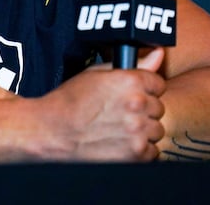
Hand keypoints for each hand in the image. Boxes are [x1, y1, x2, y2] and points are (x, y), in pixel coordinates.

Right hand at [35, 48, 166, 160]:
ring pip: (156, 130)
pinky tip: (119, 143)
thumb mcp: (95, 74)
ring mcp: (138, 131)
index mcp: (129, 81)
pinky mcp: (136, 154)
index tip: (133, 95)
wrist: (51, 132)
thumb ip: (132, 65)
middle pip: (158, 107)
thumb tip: (158, 54)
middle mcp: (137, 105)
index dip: (145, 89)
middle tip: (120, 114)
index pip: (158, 83)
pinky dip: (140, 150)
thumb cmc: (68, 103)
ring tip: (118, 130)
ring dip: (143, 131)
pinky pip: (152, 151)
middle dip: (143, 110)